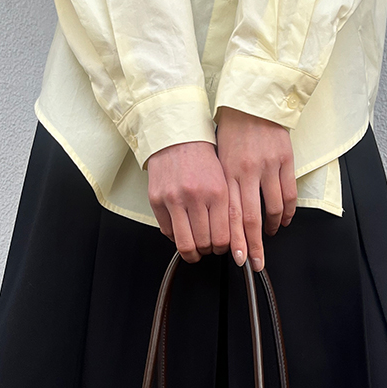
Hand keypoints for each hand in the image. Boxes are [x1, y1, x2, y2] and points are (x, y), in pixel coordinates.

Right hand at [145, 140, 230, 264]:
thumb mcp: (223, 180)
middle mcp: (195, 196)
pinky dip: (175, 236)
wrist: (177, 135)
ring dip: (191, 252)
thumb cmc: (201, 158)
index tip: (220, 248)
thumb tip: (230, 240)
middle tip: (207, 247)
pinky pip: (167, 232)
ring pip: (184, 244)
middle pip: (204, 244)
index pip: (223, 238)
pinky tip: (181, 229)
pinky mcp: (157, 200)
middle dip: (207, 251)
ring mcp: (174, 199)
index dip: (222, 249)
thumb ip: (226, 209)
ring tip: (194, 247)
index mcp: (217, 192)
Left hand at [215, 106, 297, 270]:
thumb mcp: (217, 158)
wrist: (252, 100)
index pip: (231, 215)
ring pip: (272, 208)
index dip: (236, 240)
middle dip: (254, 245)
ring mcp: (268, 166)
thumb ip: (222, 187)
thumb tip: (222, 220)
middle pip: (251, 219)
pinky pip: (288, 194)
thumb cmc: (230, 130)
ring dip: (272, 227)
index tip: (239, 259)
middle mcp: (246, 171)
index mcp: (226, 173)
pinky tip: (283, 219)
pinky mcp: (285, 160)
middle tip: (256, 264)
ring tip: (270, 236)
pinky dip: (287, 211)